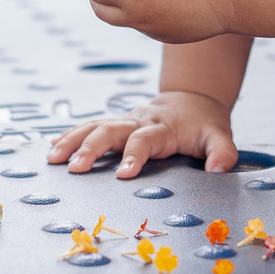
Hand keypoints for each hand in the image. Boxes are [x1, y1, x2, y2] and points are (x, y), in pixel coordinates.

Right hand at [47, 88, 237, 177]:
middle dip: (92, 148)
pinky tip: (52, 148)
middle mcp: (139, 121)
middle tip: (75, 168)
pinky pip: (89, 125)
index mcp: (162, 127)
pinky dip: (70, 134)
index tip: (123, 174)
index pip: (145, 140)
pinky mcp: (115, 122)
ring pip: (94, 125)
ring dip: (72, 140)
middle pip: (111, 129)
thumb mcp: (220, 135)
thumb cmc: (204, 124)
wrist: (192, 99)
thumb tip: (219, 169)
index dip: (134, 155)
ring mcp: (124, 120)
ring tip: (52, 159)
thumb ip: (222, 152)